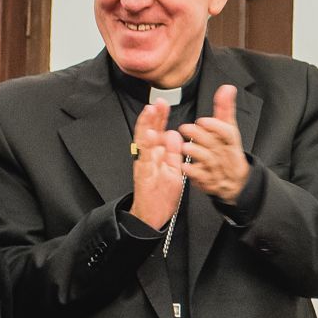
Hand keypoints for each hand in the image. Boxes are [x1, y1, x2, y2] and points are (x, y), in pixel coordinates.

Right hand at [129, 102, 185, 229]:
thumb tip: (174, 133)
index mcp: (155, 155)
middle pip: (148, 132)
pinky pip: (145, 159)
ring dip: (147, 126)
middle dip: (153, 116)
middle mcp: (147, 158)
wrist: (152, 216)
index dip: (159, 117)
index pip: (157, 132)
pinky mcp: (143, 175)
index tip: (163, 104)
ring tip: (151, 111)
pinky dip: (147, 146)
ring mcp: (144, 166)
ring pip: (143, 142)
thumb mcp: (173, 169)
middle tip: (158, 102)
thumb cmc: (161, 194)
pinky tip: (151, 135)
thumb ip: (173, 152)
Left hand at [182, 84, 250, 202]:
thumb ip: (225, 108)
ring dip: (195, 153)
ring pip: (207, 160)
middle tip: (184, 128)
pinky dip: (192, 172)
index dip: (215, 126)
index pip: (227, 132)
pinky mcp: (208, 180)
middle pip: (214, 144)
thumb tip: (227, 88)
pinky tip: (183, 166)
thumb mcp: (229, 128)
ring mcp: (217, 168)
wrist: (236, 180)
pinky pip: (201, 177)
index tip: (203, 120)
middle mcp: (224, 154)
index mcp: (230, 140)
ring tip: (183, 146)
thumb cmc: (228, 149)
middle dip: (199, 136)